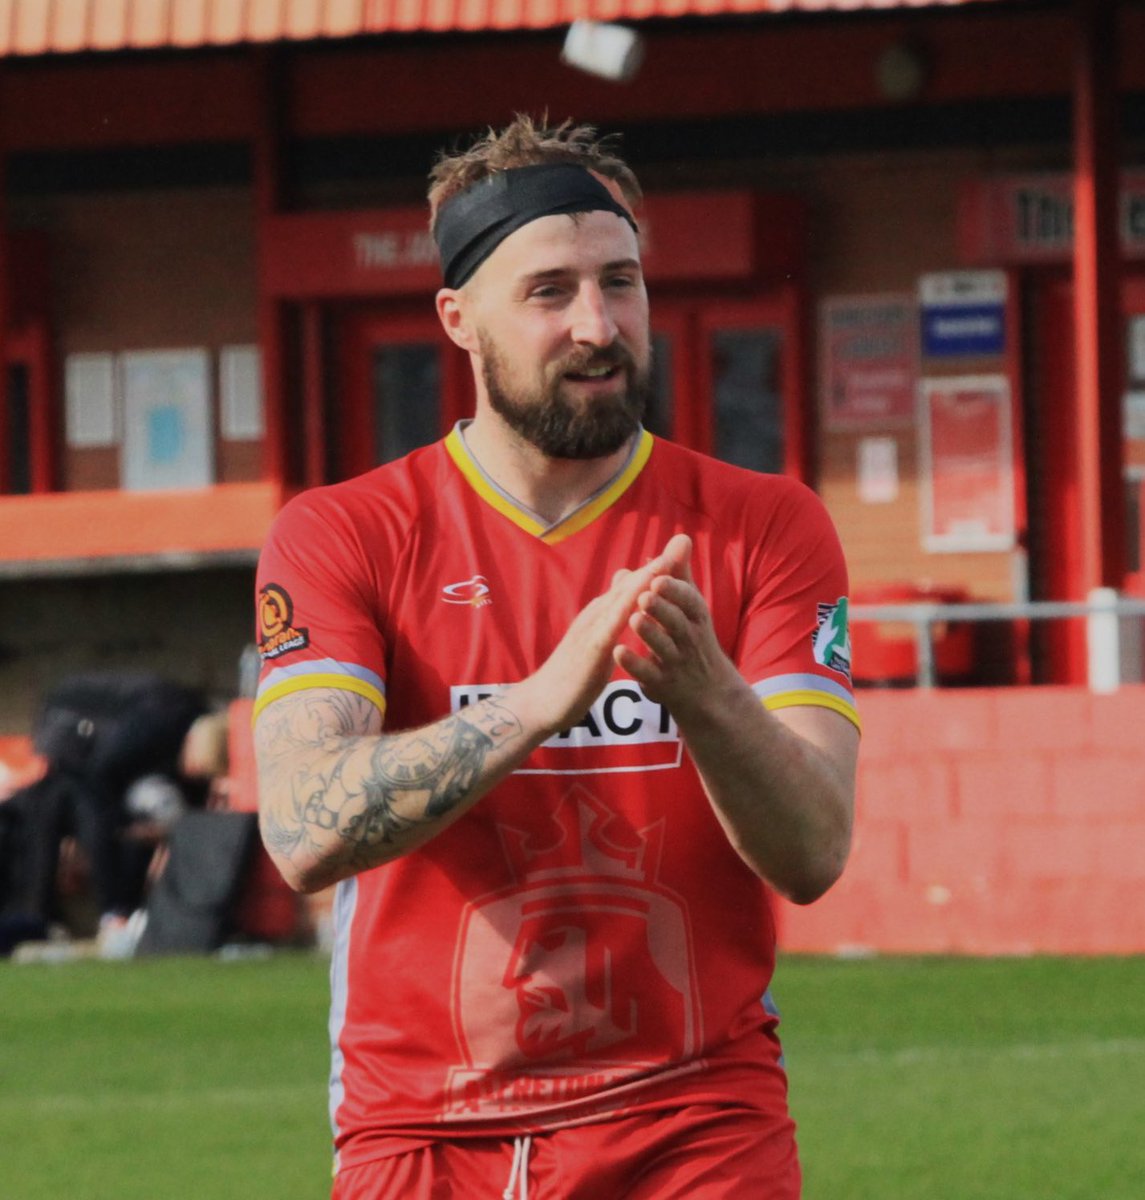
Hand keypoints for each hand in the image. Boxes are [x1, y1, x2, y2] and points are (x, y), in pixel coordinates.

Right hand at [521, 546, 677, 736]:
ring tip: (667, 563)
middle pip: (630, 585)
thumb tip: (622, 600)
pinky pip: (609, 630)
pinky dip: (624, 615)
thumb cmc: (571, 673)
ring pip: (621, 601)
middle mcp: (596, 616)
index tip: (680, 549)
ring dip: (644, 581)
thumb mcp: (595, 641)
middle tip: (682, 542)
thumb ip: (609, 620)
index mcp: (600, 614)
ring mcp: (591, 630)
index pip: (631, 586)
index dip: (656, 568)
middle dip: (657, 565)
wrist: (541, 701)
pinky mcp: (589, 651)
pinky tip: (640, 605)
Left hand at [614, 534, 738, 718]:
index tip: (659, 578)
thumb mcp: (692, 608)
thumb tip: (680, 538)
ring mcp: (676, 663)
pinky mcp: (662, 684)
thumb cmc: (693, 638)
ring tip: (634, 618)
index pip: (691, 602)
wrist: (709, 692)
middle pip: (677, 624)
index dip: (676, 591)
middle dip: (662, 609)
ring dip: (649, 634)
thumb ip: (681, 574)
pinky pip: (649, 675)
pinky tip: (618, 652)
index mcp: (696, 619)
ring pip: (663, 649)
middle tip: (644, 595)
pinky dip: (634, 664)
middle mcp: (689, 640)